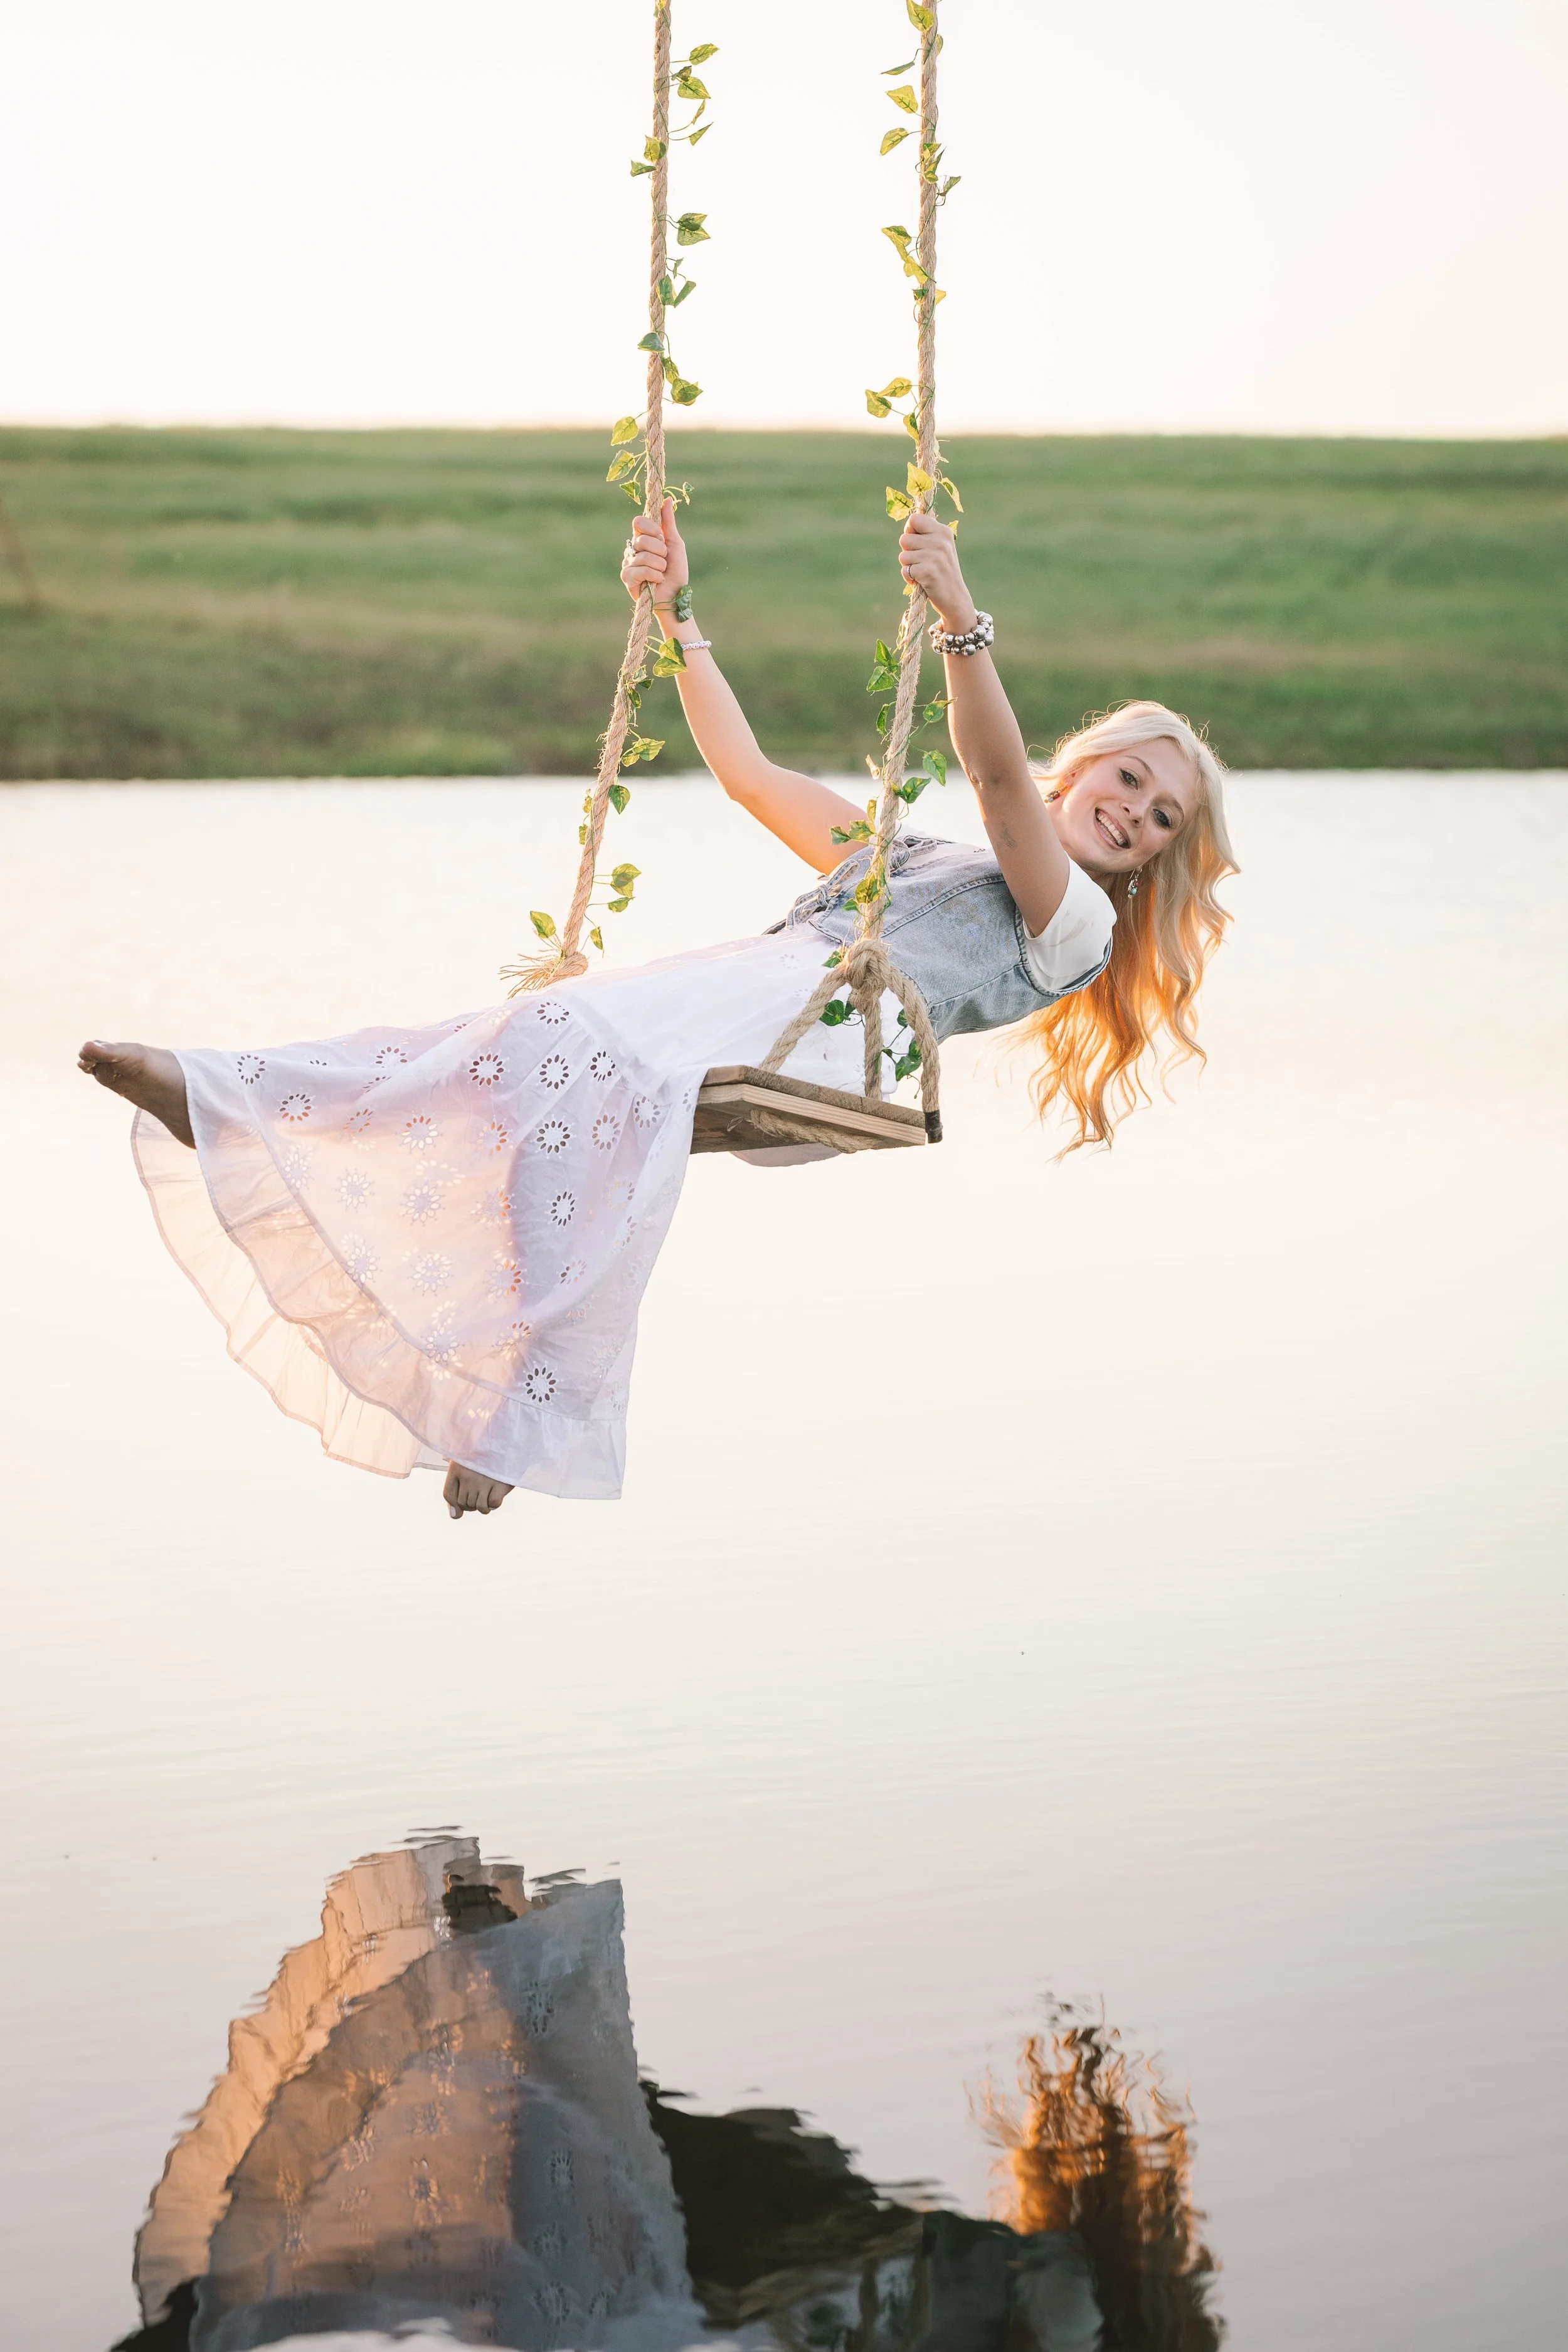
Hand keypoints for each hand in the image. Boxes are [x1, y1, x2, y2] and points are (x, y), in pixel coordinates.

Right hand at [621, 496, 689, 605]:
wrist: (676, 596)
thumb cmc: (676, 571)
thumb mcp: (675, 544)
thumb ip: (668, 523)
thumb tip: (667, 499)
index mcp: (642, 538)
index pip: (638, 522)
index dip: (652, 529)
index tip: (662, 538)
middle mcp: (632, 549)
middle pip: (641, 539)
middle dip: (660, 551)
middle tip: (664, 560)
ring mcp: (628, 563)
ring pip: (643, 556)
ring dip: (660, 566)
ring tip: (662, 573)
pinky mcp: (626, 578)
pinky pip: (640, 570)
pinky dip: (655, 576)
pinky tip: (657, 581)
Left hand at [898, 510, 974, 628]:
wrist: (955, 597)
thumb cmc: (943, 571)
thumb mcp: (940, 547)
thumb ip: (926, 535)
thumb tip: (908, 526)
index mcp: (943, 531)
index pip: (914, 519)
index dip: (909, 530)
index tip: (915, 542)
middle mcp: (940, 541)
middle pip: (904, 538)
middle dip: (908, 552)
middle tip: (921, 561)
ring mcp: (935, 556)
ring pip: (903, 555)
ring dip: (908, 566)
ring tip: (922, 571)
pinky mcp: (928, 571)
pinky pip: (905, 570)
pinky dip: (909, 578)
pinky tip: (921, 580)